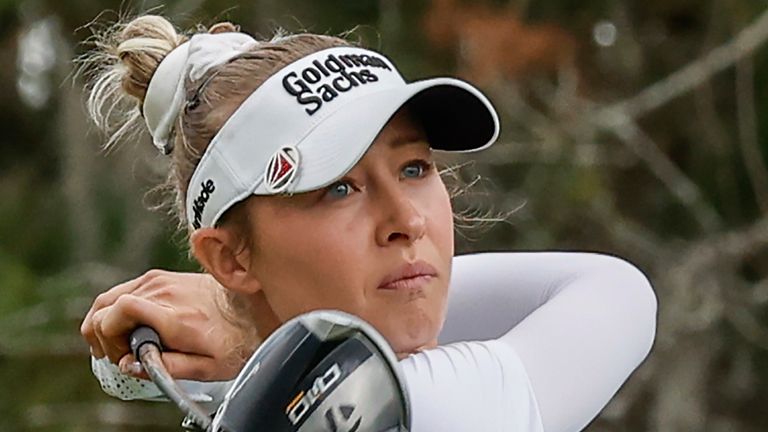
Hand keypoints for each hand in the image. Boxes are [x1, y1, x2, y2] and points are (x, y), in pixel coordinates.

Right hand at [81, 270, 248, 380]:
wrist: (254, 309)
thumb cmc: (234, 340)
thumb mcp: (207, 367)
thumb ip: (167, 367)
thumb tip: (130, 365)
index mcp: (173, 315)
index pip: (116, 312)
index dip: (107, 337)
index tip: (120, 355)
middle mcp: (163, 291)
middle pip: (105, 306)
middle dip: (101, 335)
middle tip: (119, 355)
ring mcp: (161, 279)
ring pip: (110, 297)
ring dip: (106, 323)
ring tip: (121, 345)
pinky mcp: (162, 276)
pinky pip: (124, 290)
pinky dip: (116, 310)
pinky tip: (129, 329)